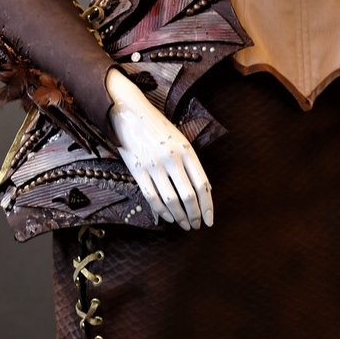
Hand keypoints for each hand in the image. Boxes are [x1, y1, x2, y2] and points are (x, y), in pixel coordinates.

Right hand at [105, 68, 212, 229]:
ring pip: (170, 200)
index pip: (202, 185)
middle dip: (194, 215)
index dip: (208, 206)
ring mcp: (154, 165)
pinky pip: (152, 197)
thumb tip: (205, 190)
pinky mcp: (138, 170)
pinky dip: (162, 211)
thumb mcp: (180, 140)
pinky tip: (168, 218)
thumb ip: (191, 163)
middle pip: (188, 195)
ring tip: (184, 225)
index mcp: (186, 150)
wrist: (130, 113)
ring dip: (180, 216)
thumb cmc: (158, 128)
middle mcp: (172, 158)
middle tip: (196, 225)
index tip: (209, 220)